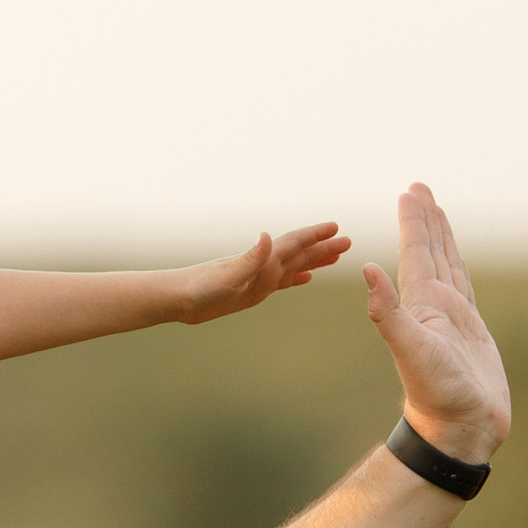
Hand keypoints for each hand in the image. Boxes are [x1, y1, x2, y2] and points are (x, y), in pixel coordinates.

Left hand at [175, 220, 350, 322]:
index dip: (315, 236)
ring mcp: (259, 278)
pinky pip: (281, 283)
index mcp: (261, 260)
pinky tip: (305, 277)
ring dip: (314, 260)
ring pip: (294, 266)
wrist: (178, 300)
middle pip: (300, 253)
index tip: (336, 227)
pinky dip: (295, 278)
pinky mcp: (252, 291)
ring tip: (335, 256)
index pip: (293, 244)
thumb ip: (250, 258)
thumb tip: (268, 236)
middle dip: (324, 247)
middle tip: (348, 241)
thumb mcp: (228, 275)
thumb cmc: (200, 288)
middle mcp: (262, 266)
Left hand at [362, 184, 510, 467]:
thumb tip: (366, 269)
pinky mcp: (471, 332)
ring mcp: (452, 318)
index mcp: (419, 304)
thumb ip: (388, 312)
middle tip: (418, 187)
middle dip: (424, 220)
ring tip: (436, 210)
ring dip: (440, 238)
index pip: (415, 252)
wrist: (457, 430)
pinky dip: (458, 267)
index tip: (409, 191)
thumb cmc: (437, 395)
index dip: (414, 222)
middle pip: (428, 251)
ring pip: (446, 265)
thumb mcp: (410, 350)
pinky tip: (452, 260)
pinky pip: (464, 288)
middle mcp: (432, 306)